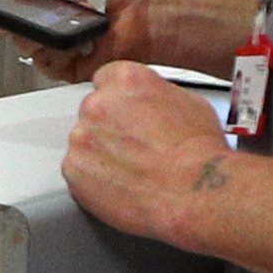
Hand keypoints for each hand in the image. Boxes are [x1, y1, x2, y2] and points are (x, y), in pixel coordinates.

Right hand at [0, 0, 248, 81]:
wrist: (148, 9)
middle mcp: (40, 19)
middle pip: (3, 26)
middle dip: (9, 18)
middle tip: (26, 9)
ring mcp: (52, 44)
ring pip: (24, 48)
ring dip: (39, 35)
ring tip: (67, 20)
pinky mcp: (67, 66)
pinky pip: (47, 66)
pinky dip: (59, 54)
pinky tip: (77, 40)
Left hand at [59, 62, 235, 245]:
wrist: (193, 193)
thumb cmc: (198, 154)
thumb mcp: (189, 103)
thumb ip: (156, 96)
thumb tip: (150, 102)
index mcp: (126, 80)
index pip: (107, 79)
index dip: (119, 100)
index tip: (125, 114)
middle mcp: (98, 104)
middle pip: (94, 111)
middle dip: (109, 127)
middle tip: (134, 147)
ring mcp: (82, 137)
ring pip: (84, 141)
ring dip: (100, 153)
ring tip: (131, 170)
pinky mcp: (74, 169)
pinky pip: (77, 171)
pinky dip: (93, 179)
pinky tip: (120, 185)